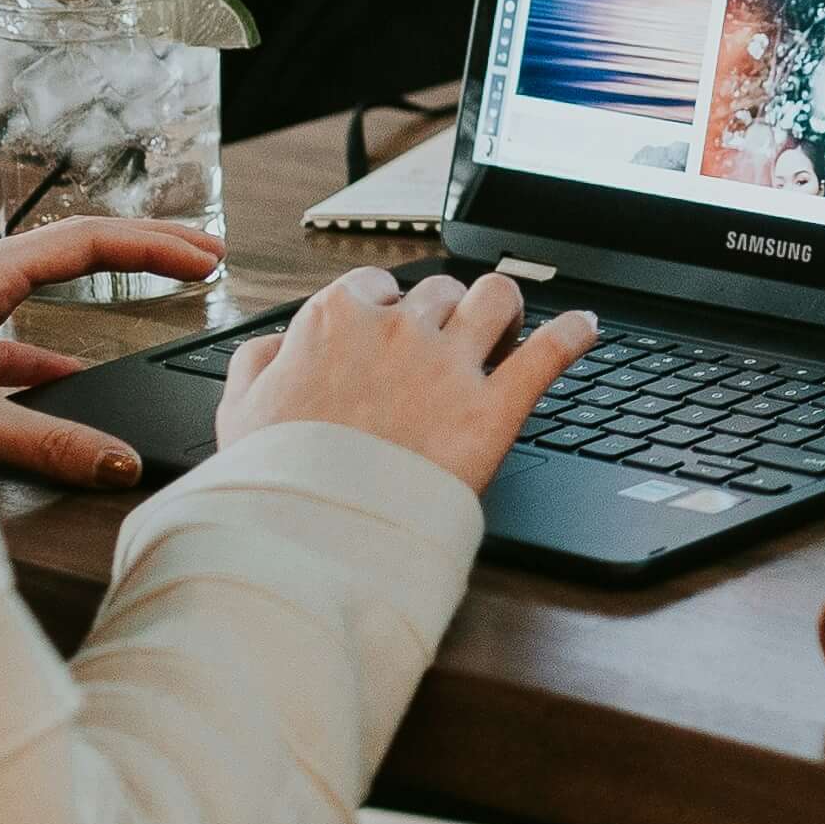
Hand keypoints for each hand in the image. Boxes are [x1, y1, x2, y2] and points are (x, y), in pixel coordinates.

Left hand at [0, 218, 227, 488]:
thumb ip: (50, 444)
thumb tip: (121, 463)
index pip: (88, 240)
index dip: (155, 247)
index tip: (205, 260)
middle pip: (78, 245)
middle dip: (149, 245)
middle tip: (207, 252)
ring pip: (49, 277)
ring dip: (109, 283)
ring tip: (159, 288)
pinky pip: (17, 325)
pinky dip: (55, 342)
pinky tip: (72, 375)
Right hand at [218, 264, 595, 494]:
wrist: (312, 535)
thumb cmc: (276, 478)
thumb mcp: (238, 412)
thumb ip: (257, 363)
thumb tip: (278, 345)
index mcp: (336, 321)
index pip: (375, 288)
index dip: (388, 311)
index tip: (391, 332)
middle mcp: (397, 330)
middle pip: (439, 293)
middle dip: (446, 314)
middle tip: (449, 345)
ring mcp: (449, 366)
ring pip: (496, 297)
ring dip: (504, 308)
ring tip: (507, 327)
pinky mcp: (493, 409)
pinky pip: (549, 352)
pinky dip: (574, 334)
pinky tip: (586, 328)